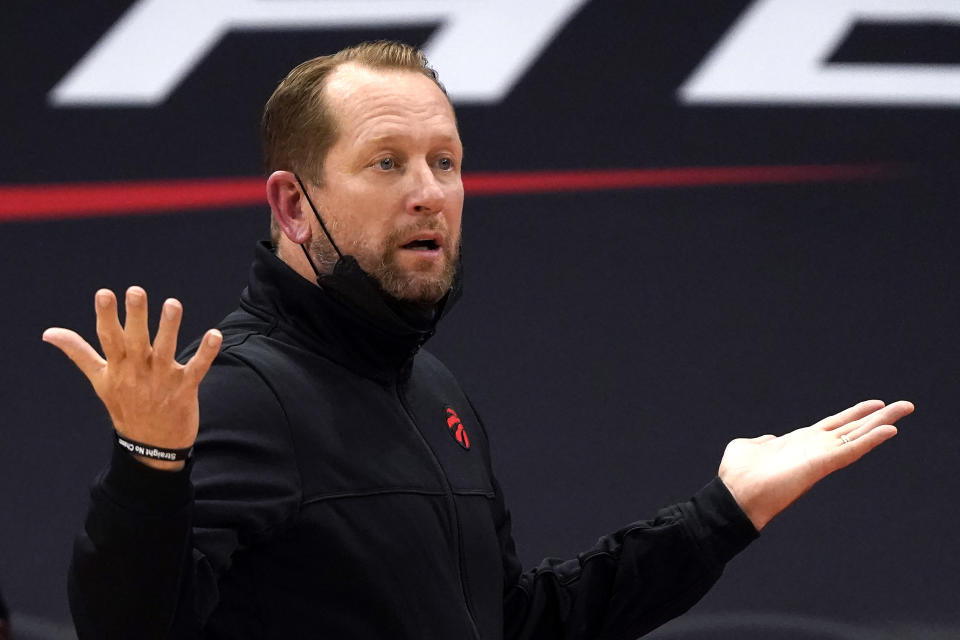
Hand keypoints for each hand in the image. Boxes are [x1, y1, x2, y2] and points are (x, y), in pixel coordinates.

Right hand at [43, 286, 221, 470]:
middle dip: (136, 317)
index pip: (108, 339)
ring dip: (169, 328)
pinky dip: (206, 353)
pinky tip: (215, 335)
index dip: (106, 316)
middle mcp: (138, 371)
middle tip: (136, 291)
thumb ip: (79, 353)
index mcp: (117, 368)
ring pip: (165, 350)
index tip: (104, 293)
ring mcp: (162, 380)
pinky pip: (197, 368)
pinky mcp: (185, 389)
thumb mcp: (99, 380)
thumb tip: (49, 332)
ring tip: (173, 303)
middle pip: (136, 341)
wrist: (150, 448)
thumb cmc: (125, 406)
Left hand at [718, 399, 913, 530]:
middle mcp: (814, 448)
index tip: (873, 405)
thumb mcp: (748, 448)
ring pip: (857, 437)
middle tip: (904, 406)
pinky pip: (851, 450)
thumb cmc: (737, 476)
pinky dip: (870, 440)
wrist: (735, 497)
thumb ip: (761, 442)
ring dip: (881, 423)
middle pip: (852, 429)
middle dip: (878, 417)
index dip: (853, 415)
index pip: (833, 426)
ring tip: (904, 409)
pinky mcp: (821, 464)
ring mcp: (820, 456)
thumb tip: (768, 440)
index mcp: (800, 443)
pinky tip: (889, 430)